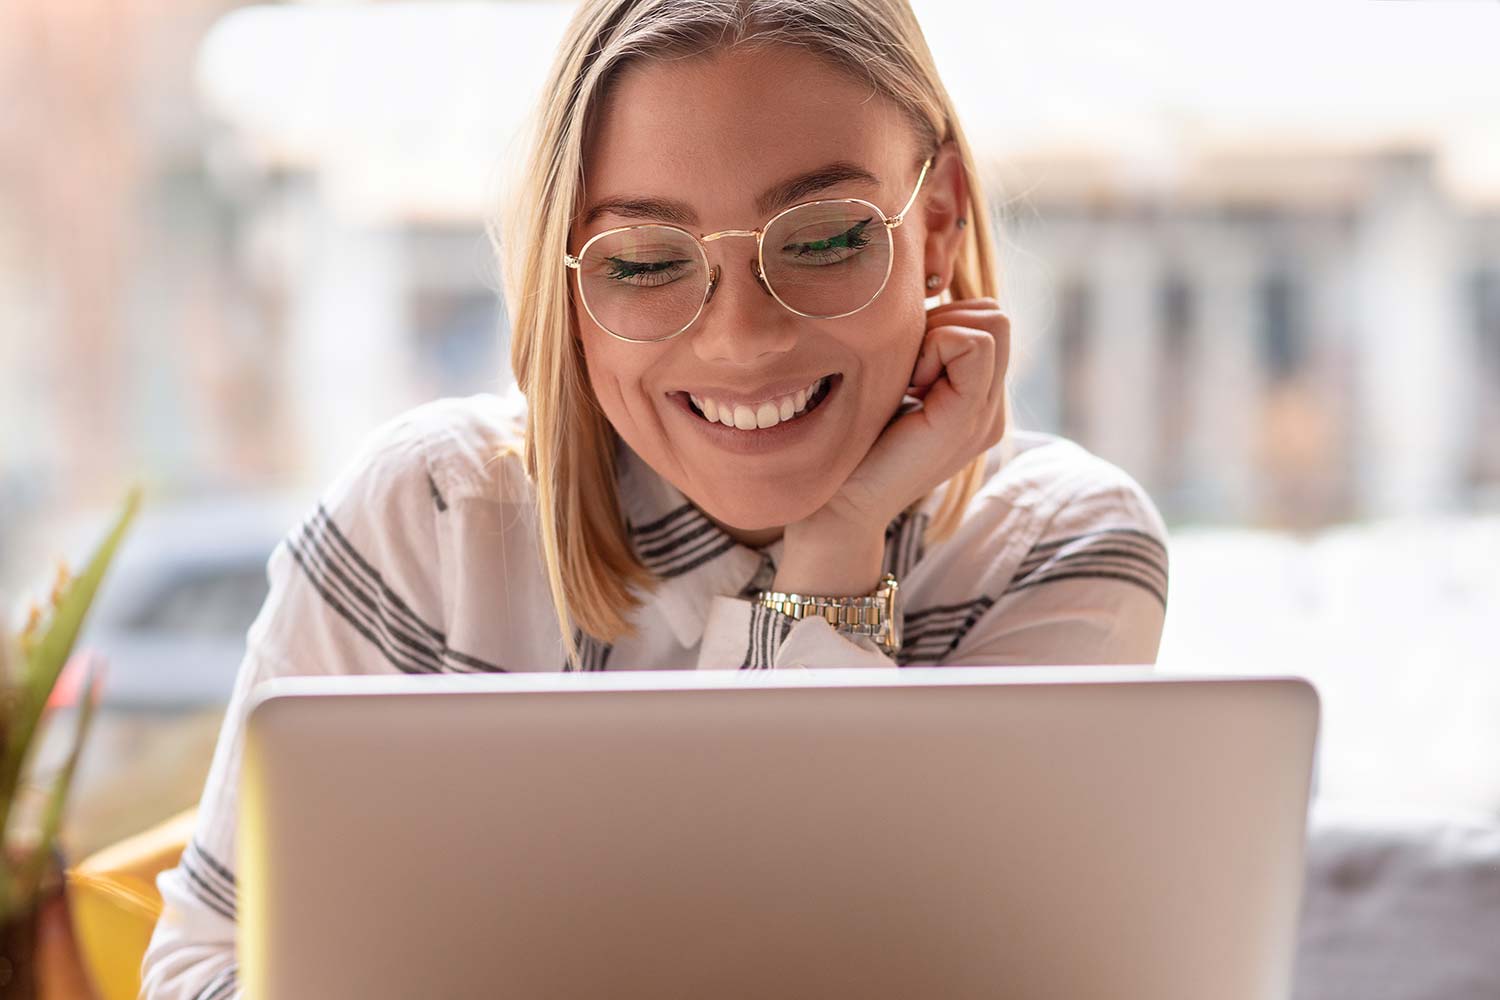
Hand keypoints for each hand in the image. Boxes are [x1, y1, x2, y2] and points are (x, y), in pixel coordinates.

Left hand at [769, 298, 1009, 596]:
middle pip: (997, 316)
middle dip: (945, 323)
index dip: (944, 322)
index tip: (905, 366)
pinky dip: (937, 346)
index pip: (989, 321)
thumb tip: (925, 299)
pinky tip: (909, 386)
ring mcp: (986, 417)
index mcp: (977, 402)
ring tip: (908, 382)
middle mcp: (992, 410)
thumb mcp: (895, 386)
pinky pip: (974, 344)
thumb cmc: (851, 445)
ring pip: (993, 322)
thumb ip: (921, 352)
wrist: (838, 508)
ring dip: (940, 334)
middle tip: (906, 370)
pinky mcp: (966, 419)